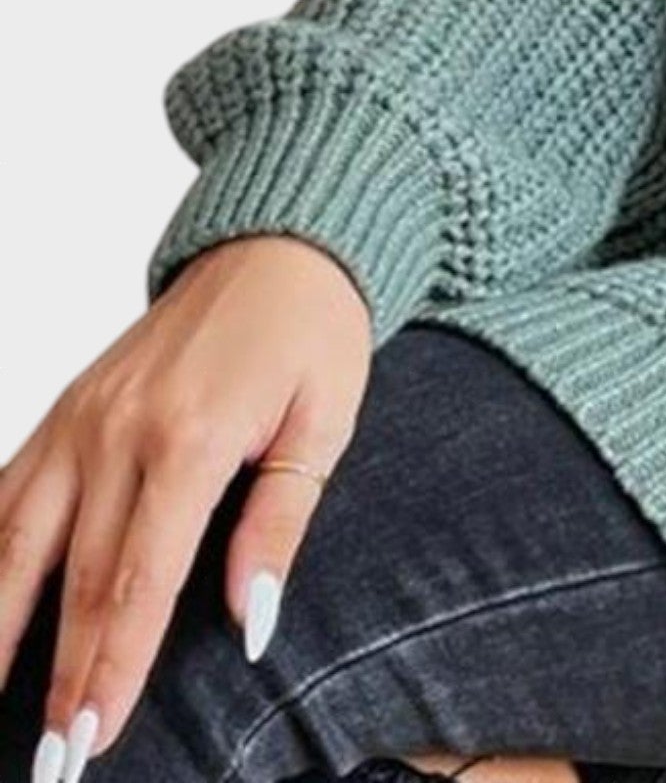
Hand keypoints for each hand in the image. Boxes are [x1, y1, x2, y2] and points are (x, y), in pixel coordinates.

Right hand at [0, 234, 372, 775]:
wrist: (278, 242)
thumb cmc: (313, 330)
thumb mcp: (325, 420)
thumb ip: (280, 521)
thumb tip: (251, 622)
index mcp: (188, 437)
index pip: (138, 580)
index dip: (111, 666)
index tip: (92, 738)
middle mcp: (116, 430)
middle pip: (74, 579)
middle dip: (56, 679)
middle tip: (49, 762)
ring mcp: (78, 419)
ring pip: (12, 543)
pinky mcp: (62, 411)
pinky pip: (4, 497)